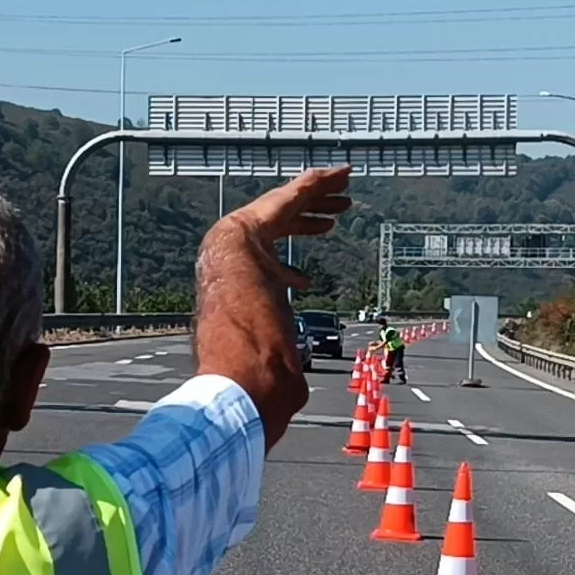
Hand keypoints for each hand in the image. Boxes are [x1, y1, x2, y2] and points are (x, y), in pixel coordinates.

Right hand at [193, 166, 353, 449]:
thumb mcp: (277, 371)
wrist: (228, 359)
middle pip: (279, 235)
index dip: (288, 275)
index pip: (265, 278)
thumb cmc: (251, 378)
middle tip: (335, 218)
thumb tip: (293, 400)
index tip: (306, 280)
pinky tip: (338, 174)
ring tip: (346, 189)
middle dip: (309, 222)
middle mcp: (238, 267)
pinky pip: (290, 196)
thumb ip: (284, 370)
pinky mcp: (252, 227)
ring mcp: (241, 245)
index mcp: (241, 298)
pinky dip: (315, 184)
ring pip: (286, 209)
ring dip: (318, 198)